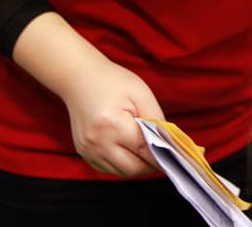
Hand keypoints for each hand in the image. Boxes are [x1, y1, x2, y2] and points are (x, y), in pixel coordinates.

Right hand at [61, 56, 165, 175]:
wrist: (79, 78)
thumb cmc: (113, 82)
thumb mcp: (141, 94)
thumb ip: (156, 120)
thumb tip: (167, 143)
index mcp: (112, 125)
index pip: (144, 151)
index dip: (161, 155)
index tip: (172, 155)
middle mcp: (97, 142)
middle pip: (132, 168)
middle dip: (149, 164)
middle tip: (159, 152)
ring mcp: (88, 150)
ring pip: (120, 172)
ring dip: (135, 165)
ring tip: (142, 147)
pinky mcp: (83, 153)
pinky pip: (108, 168)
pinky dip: (121, 163)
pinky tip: (126, 147)